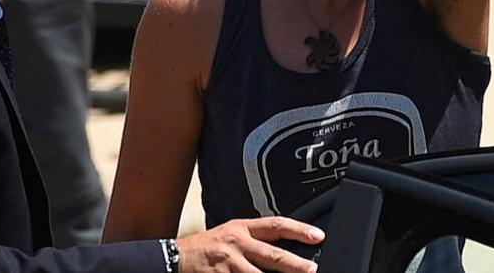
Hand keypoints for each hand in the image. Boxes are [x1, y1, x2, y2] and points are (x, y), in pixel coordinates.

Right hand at [178, 217, 323, 272]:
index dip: (299, 230)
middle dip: (297, 266)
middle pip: (274, 256)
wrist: (174, 259)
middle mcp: (237, 245)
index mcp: (242, 229)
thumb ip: (255, 240)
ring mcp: (229, 266)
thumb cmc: (208, 248)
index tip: (319, 236)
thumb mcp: (231, 234)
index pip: (276, 225)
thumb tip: (286, 252)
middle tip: (313, 271)